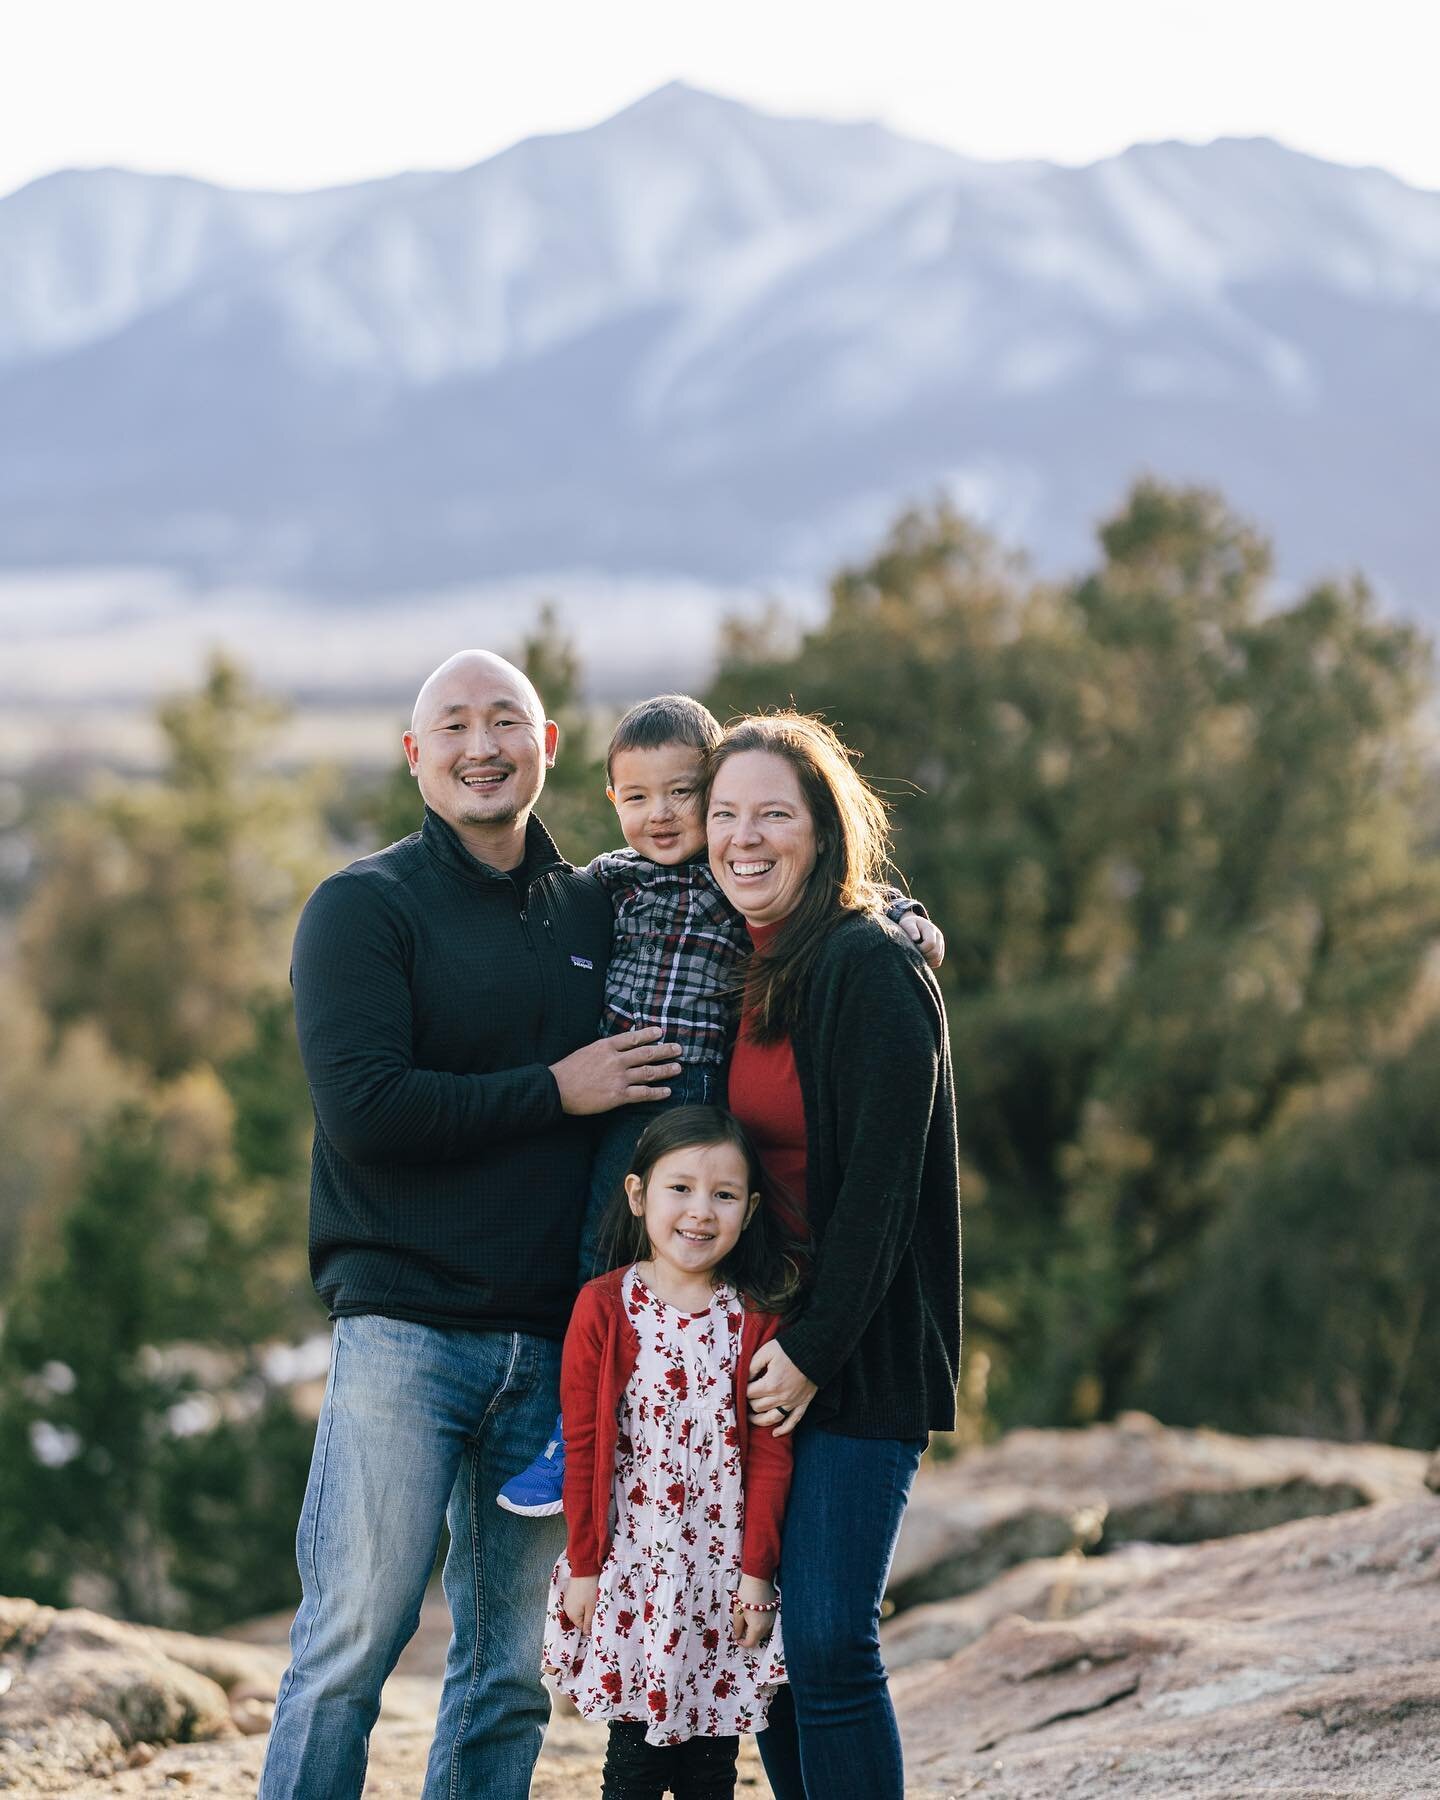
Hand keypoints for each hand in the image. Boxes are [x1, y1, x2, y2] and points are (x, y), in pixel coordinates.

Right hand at [550, 1027, 682, 1115]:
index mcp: (606, 1046)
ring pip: (648, 1072)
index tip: (660, 1032)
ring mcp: (618, 1078)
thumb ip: (604, 1049)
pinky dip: (657, 1092)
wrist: (557, 1088)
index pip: (633, 1037)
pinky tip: (667, 1091)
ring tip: (678, 1068)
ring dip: (665, 1070)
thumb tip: (618, 1048)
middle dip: (664, 1051)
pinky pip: (643, 1093)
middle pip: (646, 1053)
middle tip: (678, 1049)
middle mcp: (616, 1060)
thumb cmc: (568, 1070)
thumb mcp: (586, 1051)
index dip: (649, 1034)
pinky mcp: (618, 1095)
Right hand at [561, 1574, 598, 1634]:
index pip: (582, 1627)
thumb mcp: (591, 1608)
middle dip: (587, 1617)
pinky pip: (576, 1603)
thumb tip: (587, 1634)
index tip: (597, 1619)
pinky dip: (582, 1602)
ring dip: (585, 1609)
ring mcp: (567, 1601)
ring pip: (578, 1610)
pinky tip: (588, 1596)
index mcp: (572, 1616)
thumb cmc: (589, 1590)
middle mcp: (567, 1610)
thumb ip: (588, 1623)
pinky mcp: (569, 1593)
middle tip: (596, 1609)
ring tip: (592, 1601)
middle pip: (579, 1619)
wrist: (584, 1570)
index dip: (590, 1625)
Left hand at [731, 1574, 778, 1647]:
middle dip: (748, 1635)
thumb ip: (737, 1628)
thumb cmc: (745, 1595)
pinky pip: (766, 1623)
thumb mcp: (737, 1612)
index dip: (742, 1643)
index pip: (750, 1643)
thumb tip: (737, 1637)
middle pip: (757, 1638)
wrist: (758, 1578)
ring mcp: (772, 1619)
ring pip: (762, 1631)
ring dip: (754, 1629)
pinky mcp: (775, 1612)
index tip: (736, 1637)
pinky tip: (754, 1613)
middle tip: (740, 1626)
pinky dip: (760, 1623)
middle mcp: (767, 1626)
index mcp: (757, 1628)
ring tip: (746, 1618)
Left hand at [746, 1339, 817, 1437]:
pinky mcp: (803, 1403)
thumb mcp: (766, 1351)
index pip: (749, 1393)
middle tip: (747, 1397)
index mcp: (770, 1384)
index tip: (742, 1385)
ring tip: (751, 1418)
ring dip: (759, 1420)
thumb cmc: (789, 1349)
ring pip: (772, 1418)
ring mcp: (793, 1402)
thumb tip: (742, 1377)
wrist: (815, 1350)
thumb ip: (752, 1365)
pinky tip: (775, 1433)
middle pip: (758, 1407)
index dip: (743, 1389)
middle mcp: (781, 1397)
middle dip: (749, 1402)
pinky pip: (793, 1421)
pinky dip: (784, 1429)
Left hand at [899, 912, 944, 969]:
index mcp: (931, 929)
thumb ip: (911, 929)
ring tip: (917, 956)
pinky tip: (921, 958)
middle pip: (935, 953)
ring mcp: (941, 944)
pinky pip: (937, 962)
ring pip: (937, 959)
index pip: (931, 943)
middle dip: (924, 956)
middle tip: (914, 954)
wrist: (915, 925)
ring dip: (926, 960)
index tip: (912, 947)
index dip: (921, 949)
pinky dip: (929, 963)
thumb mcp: (907, 924)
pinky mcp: (940, 951)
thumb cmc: (909, 925)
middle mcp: (939, 936)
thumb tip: (916, 938)